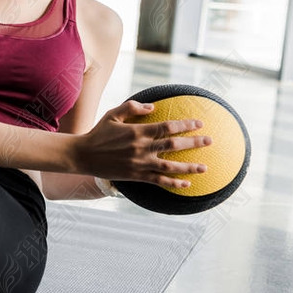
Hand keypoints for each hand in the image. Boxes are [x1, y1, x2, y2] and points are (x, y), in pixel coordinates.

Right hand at [64, 99, 212, 189]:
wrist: (82, 156)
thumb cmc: (98, 133)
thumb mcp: (113, 114)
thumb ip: (133, 107)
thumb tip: (153, 107)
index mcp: (138, 131)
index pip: (168, 126)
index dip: (185, 125)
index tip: (199, 124)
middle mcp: (142, 148)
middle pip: (174, 145)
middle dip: (194, 143)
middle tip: (209, 142)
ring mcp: (139, 164)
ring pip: (170, 166)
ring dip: (189, 167)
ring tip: (204, 168)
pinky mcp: (136, 176)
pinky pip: (158, 181)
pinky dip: (173, 183)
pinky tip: (185, 184)